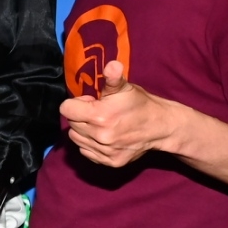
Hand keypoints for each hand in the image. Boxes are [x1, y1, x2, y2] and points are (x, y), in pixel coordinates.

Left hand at [60, 60, 179, 167]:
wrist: (160, 127)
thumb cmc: (139, 104)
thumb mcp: (125, 87)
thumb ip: (113, 77)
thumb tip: (111, 65)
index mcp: (99, 116)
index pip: (66, 109)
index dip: (77, 103)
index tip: (92, 102)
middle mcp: (100, 136)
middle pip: (71, 124)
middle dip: (81, 116)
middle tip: (98, 112)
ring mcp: (105, 151)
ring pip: (76, 139)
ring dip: (84, 130)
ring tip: (100, 124)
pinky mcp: (110, 162)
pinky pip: (86, 151)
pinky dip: (90, 144)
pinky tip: (104, 136)